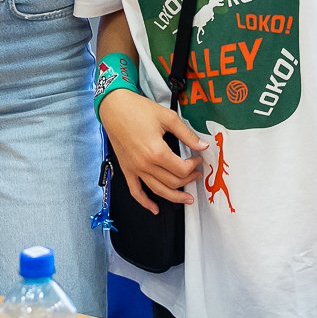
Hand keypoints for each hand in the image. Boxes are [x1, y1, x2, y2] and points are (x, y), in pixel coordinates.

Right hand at [98, 90, 205, 213]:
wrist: (114, 108)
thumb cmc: (140, 109)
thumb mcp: (168, 118)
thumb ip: (186, 134)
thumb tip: (202, 146)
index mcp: (156, 152)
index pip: (181, 169)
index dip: (194, 166)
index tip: (198, 158)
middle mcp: (145, 165)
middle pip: (172, 182)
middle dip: (188, 179)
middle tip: (196, 173)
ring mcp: (135, 169)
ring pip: (158, 191)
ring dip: (174, 197)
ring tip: (187, 199)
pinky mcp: (127, 170)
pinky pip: (136, 192)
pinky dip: (146, 203)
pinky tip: (155, 209)